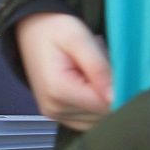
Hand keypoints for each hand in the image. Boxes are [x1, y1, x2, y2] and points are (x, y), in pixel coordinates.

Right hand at [16, 11, 113, 131]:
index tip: (112, 67)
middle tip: (98, 64)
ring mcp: (56, 115)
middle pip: (104, 114)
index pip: (107, 106)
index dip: (119, 89)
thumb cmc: (54, 29)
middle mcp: (55, 109)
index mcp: (59, 90)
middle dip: (111, 92)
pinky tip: (87, 84)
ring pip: (100, 120)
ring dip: (103, 98)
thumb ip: (98, 67)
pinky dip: (95, 104)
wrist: (30, 28)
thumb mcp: (78, 37)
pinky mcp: (58, 116)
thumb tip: (115, 98)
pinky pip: (89, 121)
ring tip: (91, 72)